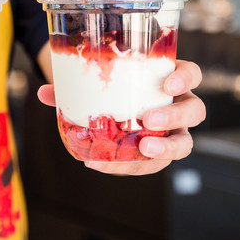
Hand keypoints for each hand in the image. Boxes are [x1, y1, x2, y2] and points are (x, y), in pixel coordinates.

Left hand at [37, 60, 204, 175]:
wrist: (115, 111)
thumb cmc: (114, 91)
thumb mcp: (100, 84)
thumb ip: (75, 87)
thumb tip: (44, 93)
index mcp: (169, 80)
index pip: (191, 74)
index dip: (184, 78)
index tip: (167, 84)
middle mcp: (179, 106)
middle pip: (195, 110)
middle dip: (174, 115)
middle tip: (149, 119)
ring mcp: (174, 133)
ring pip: (184, 143)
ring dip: (165, 147)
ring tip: (143, 148)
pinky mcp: (161, 154)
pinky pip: (154, 164)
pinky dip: (130, 165)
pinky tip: (104, 163)